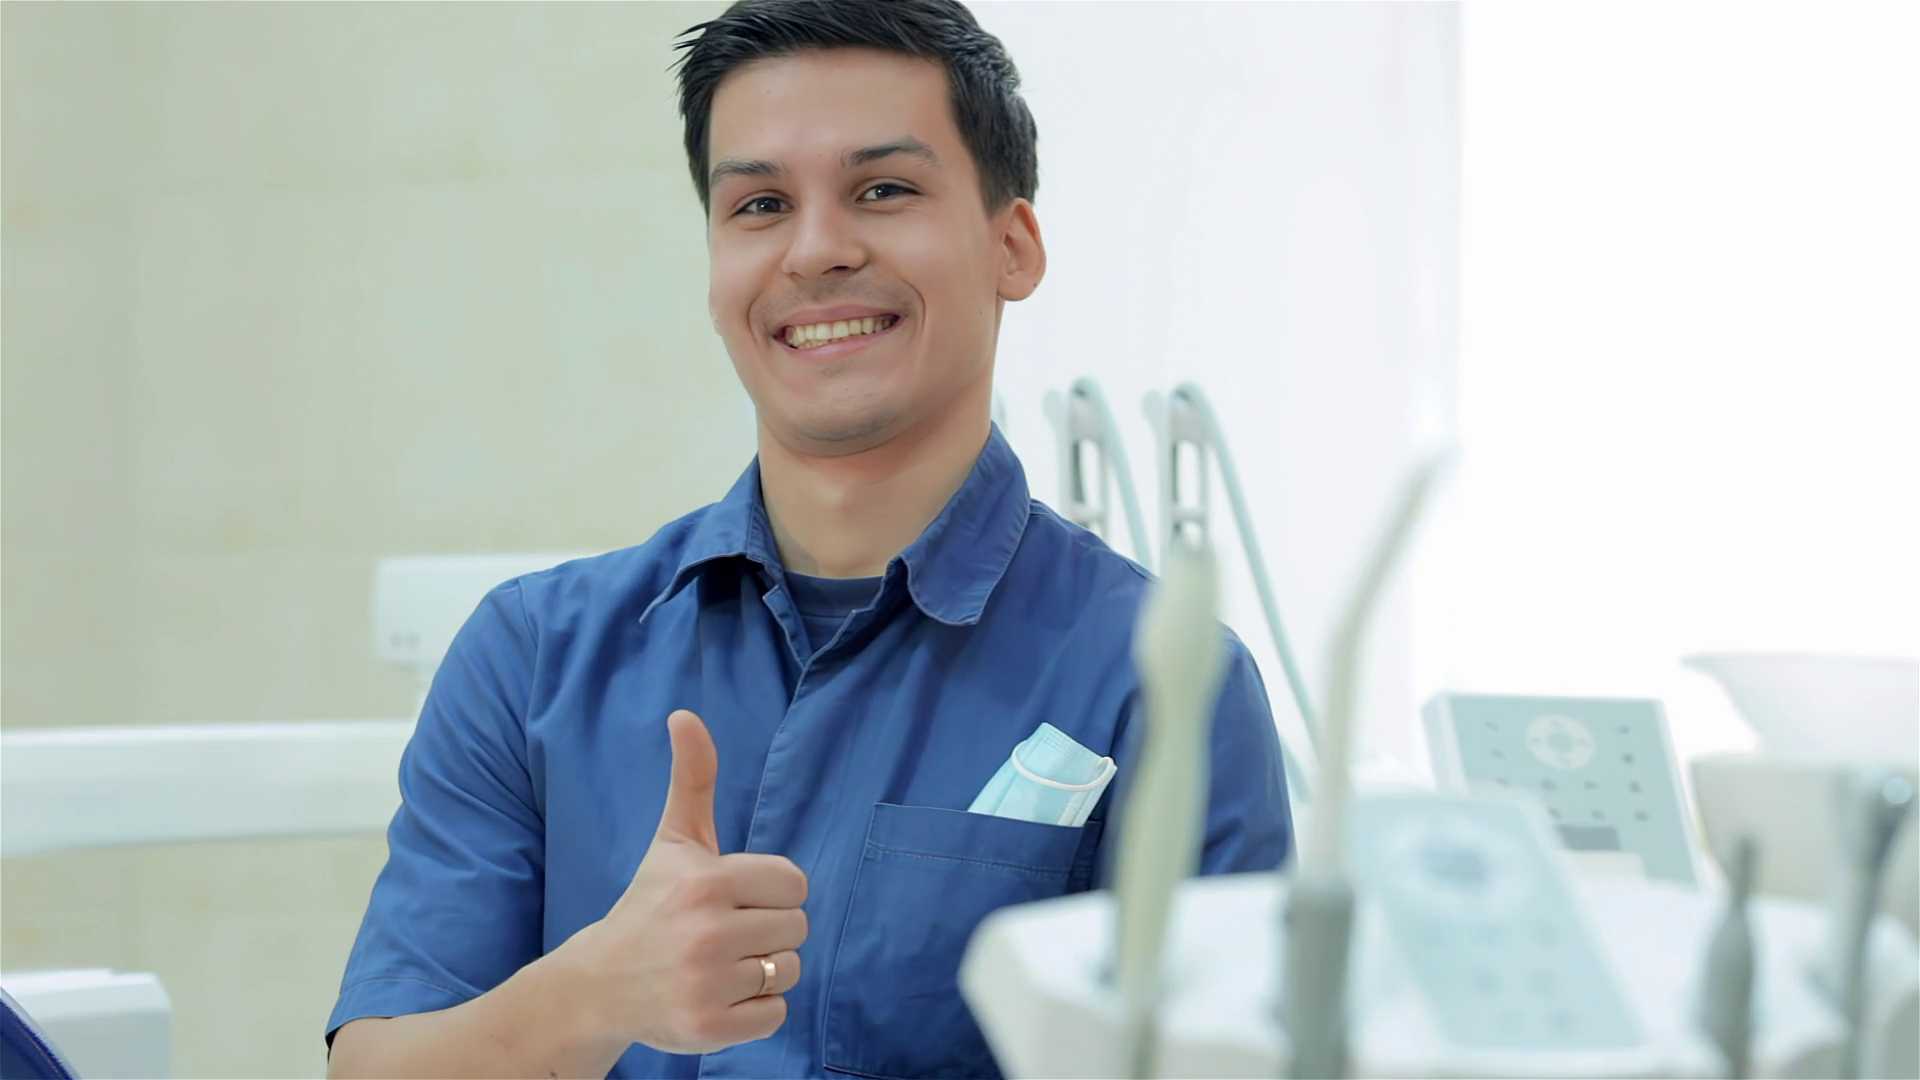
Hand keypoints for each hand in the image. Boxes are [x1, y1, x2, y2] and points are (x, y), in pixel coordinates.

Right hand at [563, 709, 808, 1054]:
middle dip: (769, 930)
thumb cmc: (651, 904)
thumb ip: (691, 778)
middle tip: (724, 934)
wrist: (600, 983)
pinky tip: (718, 995)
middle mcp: (706, 933)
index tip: (734, 898)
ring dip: (763, 970)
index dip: (771, 891)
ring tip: (719, 965)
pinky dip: (756, 1010)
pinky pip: (776, 1014)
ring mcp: (707, 984)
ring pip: (789, 970)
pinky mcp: (708, 1029)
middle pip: (796, 928)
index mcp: (706, 881)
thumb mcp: (674, 840)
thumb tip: (685, 714)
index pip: (794, 883)